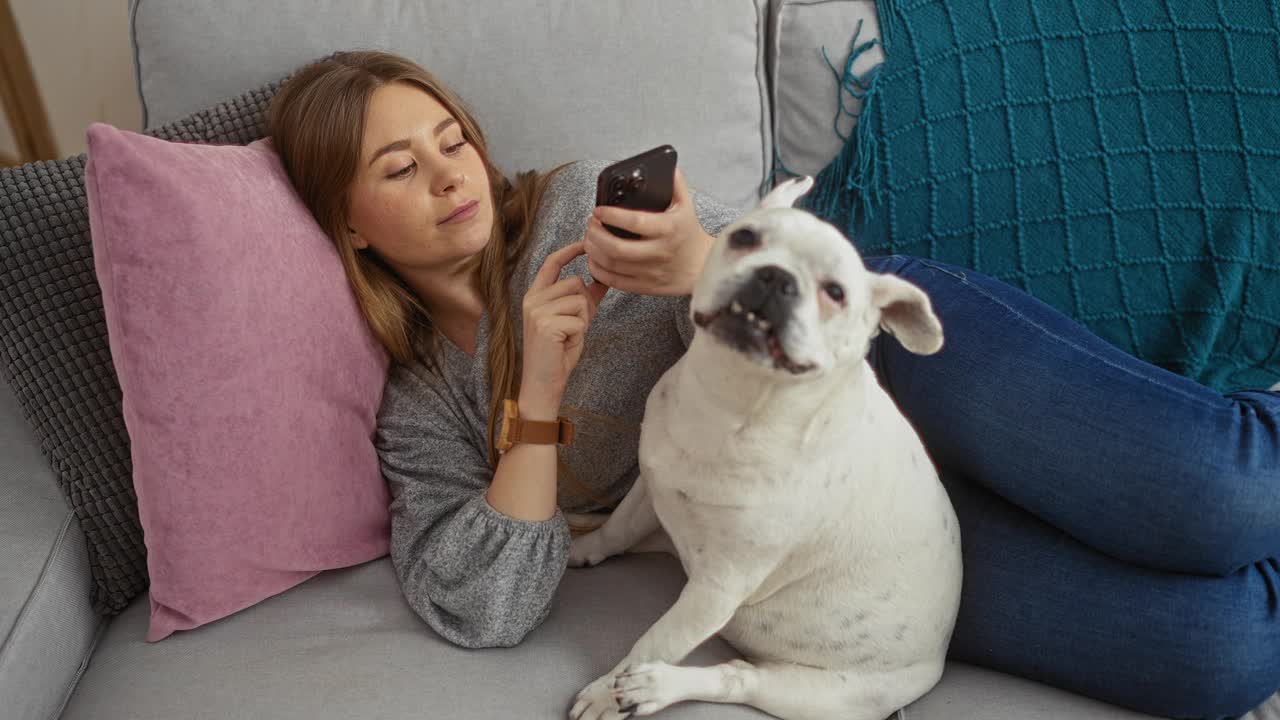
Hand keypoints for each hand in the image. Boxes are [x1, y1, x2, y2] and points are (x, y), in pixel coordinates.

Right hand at [519, 241, 608, 416]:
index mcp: (534, 295)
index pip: (552, 263)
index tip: (586, 242)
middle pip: (574, 282)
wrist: (544, 382)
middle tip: (574, 327)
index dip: (570, 250)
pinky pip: (580, 319)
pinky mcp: (546, 324)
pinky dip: (580, 333)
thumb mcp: (573, 320)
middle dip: (584, 304)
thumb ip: (584, 299)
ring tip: (569, 336)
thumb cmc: (558, 352)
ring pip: (579, 299)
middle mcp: (532, 299)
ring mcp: (537, 311)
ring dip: (582, 320)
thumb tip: (603, 278)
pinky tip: (566, 343)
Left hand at [585, 168, 714, 296]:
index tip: (598, 210)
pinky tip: (594, 258)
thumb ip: (675, 185)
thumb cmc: (690, 234)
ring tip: (589, 238)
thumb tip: (668, 165)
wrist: (704, 268)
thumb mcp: (687, 206)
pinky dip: (598, 270)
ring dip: (593, 250)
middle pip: (617, 248)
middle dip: (596, 234)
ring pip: (612, 265)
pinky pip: (614, 281)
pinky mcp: (645, 287)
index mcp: (668, 229)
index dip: (611, 216)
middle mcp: (659, 252)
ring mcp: (651, 272)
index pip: (634, 222)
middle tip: (590, 224)